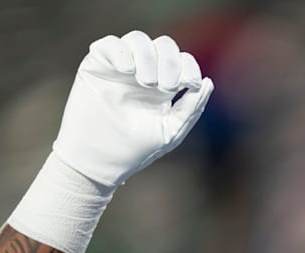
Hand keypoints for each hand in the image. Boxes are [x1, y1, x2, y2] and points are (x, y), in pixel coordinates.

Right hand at [52, 30, 213, 186]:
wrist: (98, 160)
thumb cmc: (134, 150)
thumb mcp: (171, 130)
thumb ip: (191, 107)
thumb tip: (208, 82)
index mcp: (164, 86)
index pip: (183, 61)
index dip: (189, 66)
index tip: (189, 84)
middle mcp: (143, 72)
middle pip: (164, 45)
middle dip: (170, 62)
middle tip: (165, 87)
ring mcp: (120, 68)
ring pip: (138, 39)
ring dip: (148, 57)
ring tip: (145, 82)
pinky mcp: (96, 66)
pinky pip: (109, 43)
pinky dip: (121, 51)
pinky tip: (126, 70)